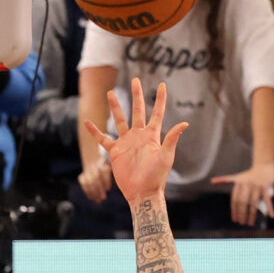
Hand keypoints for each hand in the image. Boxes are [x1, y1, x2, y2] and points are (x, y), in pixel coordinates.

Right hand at [83, 79, 188, 206]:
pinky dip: (95, 132)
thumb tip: (185, 123)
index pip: (157, 112)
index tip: (162, 85)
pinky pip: (103, 139)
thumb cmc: (156, 176)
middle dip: (136, 95)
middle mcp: (138, 135)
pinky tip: (88, 123)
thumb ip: (172, 138)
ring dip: (115, 107)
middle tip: (135, 80)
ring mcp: (126, 142)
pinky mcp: (115, 152)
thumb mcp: (166, 156)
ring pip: (119, 120)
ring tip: (110, 93)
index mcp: (152, 135)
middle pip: (137, 110)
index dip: (160, 99)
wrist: (142, 192)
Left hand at [212, 160, 273, 225]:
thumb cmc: (249, 174)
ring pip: (254, 203)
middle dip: (241, 214)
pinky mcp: (266, 187)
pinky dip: (271, 208)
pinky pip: (268, 199)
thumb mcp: (236, 177)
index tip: (235, 220)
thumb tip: (211, 181)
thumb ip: (224, 180)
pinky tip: (272, 216)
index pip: (235, 200)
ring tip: (250, 223)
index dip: (234, 211)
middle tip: (241, 223)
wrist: (264, 165)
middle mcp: (247, 185)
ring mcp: (257, 186)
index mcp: (239, 184)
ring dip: (252, 215)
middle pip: (243, 202)